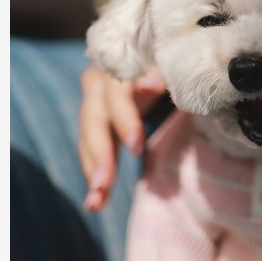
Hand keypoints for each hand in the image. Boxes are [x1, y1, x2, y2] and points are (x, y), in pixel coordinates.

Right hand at [78, 64, 166, 210]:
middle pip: (93, 118)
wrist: (161, 56)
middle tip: (102, 186)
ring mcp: (96, 101)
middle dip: (98, 155)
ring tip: (95, 204)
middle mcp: (101, 81)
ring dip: (92, 171)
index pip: (116, 92)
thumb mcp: (174, 66)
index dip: (124, 119)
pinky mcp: (98, 121)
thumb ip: (165, 75)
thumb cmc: (174, 62)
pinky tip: (96, 202)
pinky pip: (91, 148)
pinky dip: (95, 174)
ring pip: (87, 137)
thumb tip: (150, 85)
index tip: (137, 146)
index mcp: (122, 65)